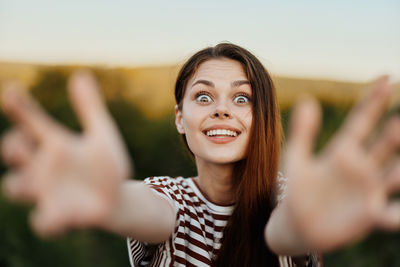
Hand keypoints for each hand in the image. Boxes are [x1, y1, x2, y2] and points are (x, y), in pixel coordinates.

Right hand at [1, 71, 131, 235]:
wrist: (118, 198)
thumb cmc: (107, 166)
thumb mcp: (102, 134)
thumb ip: (91, 107)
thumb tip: (81, 74)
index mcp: (55, 144)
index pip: (31, 121)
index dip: (19, 106)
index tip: (12, 91)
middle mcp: (45, 167)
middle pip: (14, 154)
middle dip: (13, 147)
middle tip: (23, 142)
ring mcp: (49, 192)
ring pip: (16, 188)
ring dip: (18, 183)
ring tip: (34, 180)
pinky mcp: (60, 215)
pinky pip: (42, 222)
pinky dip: (44, 221)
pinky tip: (53, 216)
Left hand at [283, 76, 399, 251]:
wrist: (298, 225)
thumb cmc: (297, 191)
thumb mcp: (297, 159)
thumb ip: (303, 132)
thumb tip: (307, 99)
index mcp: (342, 151)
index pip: (361, 121)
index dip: (373, 101)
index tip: (386, 77)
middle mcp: (360, 167)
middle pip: (383, 144)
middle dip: (394, 132)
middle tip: (399, 119)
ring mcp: (367, 190)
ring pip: (392, 174)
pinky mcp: (369, 214)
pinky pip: (390, 213)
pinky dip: (398, 213)